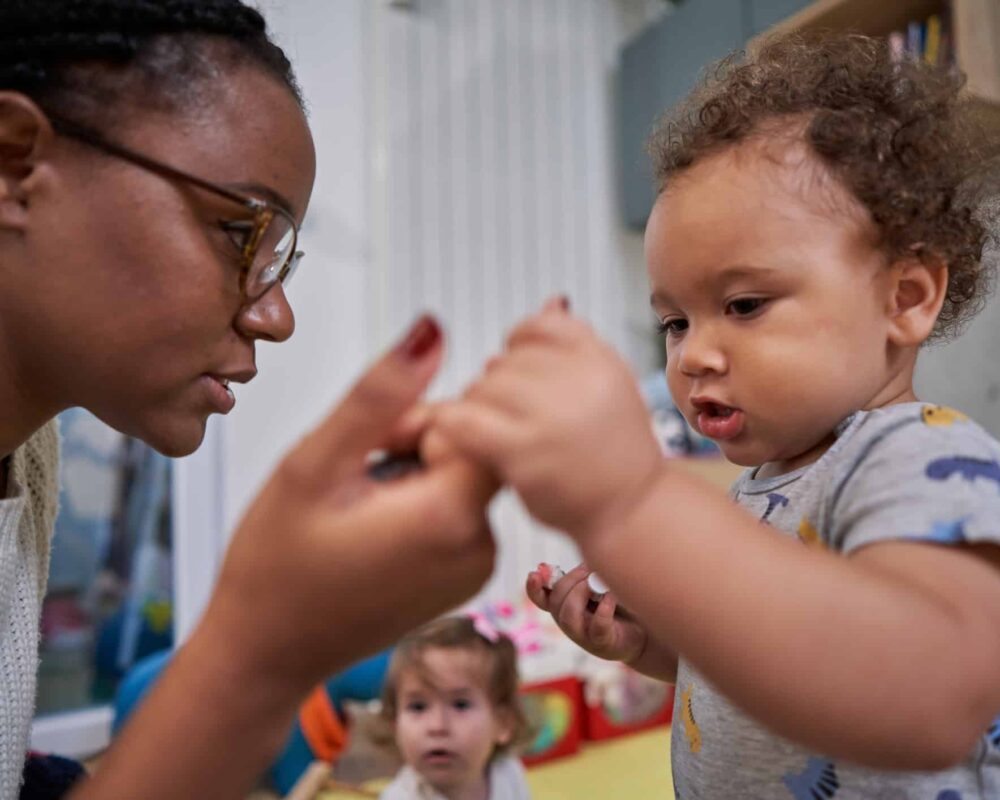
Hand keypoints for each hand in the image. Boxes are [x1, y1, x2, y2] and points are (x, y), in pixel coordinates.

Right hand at [194, 316, 499, 693]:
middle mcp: (480, 547)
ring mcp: (476, 569)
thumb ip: (378, 396)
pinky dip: (422, 503)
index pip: (475, 420)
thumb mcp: (314, 465)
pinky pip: (459, 510)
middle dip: (415, 442)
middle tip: (356, 476)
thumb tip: (432, 332)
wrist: (266, 653)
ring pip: (463, 474)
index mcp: (450, 516)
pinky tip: (376, 527)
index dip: (417, 419)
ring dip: (416, 471)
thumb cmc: (276, 567)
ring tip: (360, 505)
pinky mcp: (466, 579)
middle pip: (474, 446)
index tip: (371, 447)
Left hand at [432, 303, 664, 539]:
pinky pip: (465, 420)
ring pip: (484, 388)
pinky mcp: (524, 452)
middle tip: (507, 416)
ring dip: (478, 409)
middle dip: (498, 385)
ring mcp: (553, 415)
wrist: (633, 511)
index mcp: (600, 358)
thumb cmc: (614, 453)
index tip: (517, 369)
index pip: (539, 325)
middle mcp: (581, 380)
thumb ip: (577, 347)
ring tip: (494, 433)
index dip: (518, 344)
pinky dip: (452, 424)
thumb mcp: (610, 385)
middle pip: (507, 360)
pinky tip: (456, 437)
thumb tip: (550, 300)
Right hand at [526, 563, 646, 663]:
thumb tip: (577, 561)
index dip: (533, 587)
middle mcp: (569, 622)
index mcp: (564, 606)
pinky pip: (597, 627)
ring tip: (599, 584)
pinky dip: (603, 610)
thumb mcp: (600, 586)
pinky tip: (612, 597)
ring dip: (580, 594)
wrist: (646, 632)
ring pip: (568, 617)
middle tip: (589, 569)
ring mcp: (585, 636)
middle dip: (570, 580)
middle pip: (555, 602)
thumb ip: (585, 575)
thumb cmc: (621, 605)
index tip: (534, 572)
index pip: (540, 598)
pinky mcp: (603, 643)